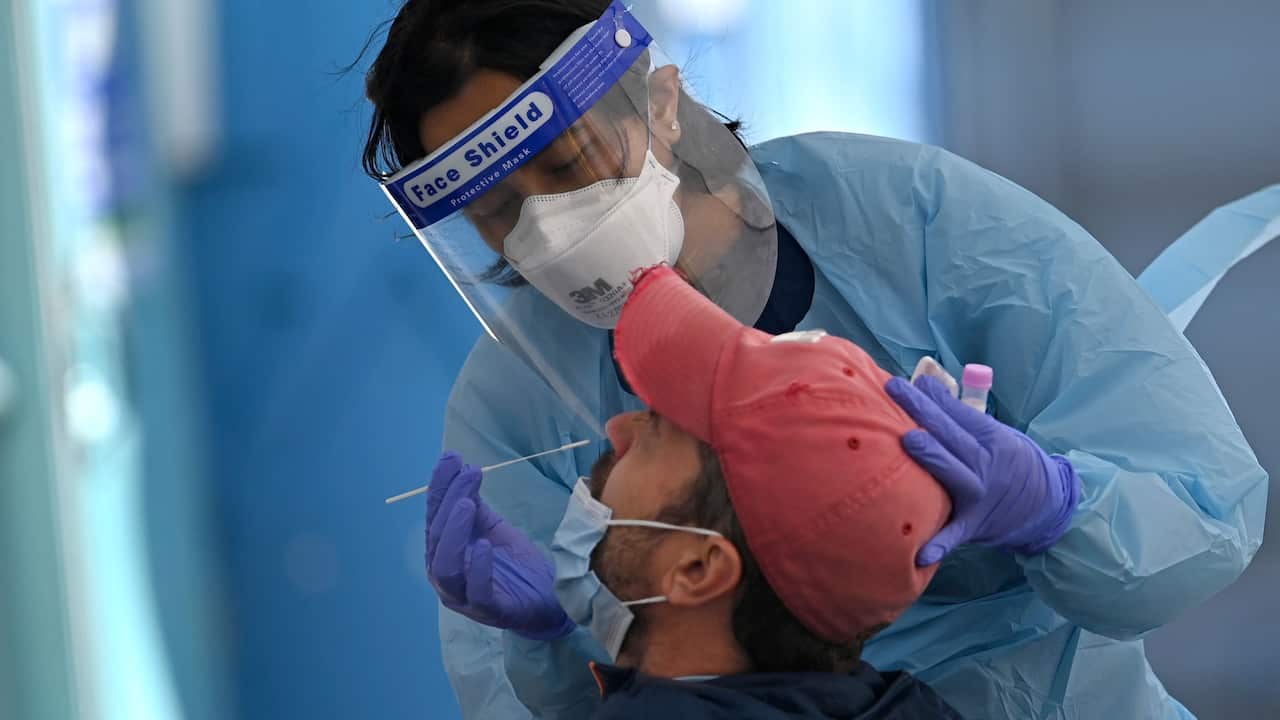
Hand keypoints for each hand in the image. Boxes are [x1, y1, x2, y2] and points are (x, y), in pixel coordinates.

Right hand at [425, 452, 574, 639]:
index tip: (451, 458)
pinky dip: (477, 568)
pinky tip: (484, 545)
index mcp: (444, 552)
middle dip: (448, 502)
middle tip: (466, 474)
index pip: (434, 517)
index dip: (439, 488)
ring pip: (445, 567)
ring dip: (454, 532)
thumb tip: (461, 467)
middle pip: (436, 538)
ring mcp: (463, 596)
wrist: (548, 596)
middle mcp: (445, 574)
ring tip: (467, 504)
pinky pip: (476, 591)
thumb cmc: (514, 563)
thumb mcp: (492, 526)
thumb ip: (474, 505)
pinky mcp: (488, 610)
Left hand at [885, 375, 1080, 565]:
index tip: (914, 381)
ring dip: (932, 457)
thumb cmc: (1009, 463)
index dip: (937, 396)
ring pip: (954, 473)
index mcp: (993, 439)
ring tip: (908, 439)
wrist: (1047, 506)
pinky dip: (940, 544)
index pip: (961, 414)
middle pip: (952, 435)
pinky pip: (955, 534)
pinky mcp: (974, 525)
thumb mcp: (996, 435)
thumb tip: (926, 390)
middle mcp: (987, 464)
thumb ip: (964, 419)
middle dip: (923, 410)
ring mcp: (980, 495)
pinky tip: (920, 552)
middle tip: (894, 389)